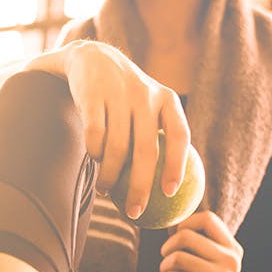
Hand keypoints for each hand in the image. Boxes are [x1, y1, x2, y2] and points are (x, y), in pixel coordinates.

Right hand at [33, 40, 189, 218]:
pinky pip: (94, 137)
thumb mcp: (149, 107)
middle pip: (146, 150)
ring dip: (110, 177)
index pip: (179, 135)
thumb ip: (159, 138)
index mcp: (167, 99)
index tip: (169, 194)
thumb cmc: (126, 98)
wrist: (93, 59)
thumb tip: (169, 192)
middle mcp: (146, 95)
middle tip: (135, 213)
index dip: (176, 166)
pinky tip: (94, 163)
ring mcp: (118, 94)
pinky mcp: (93, 96)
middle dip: (140, 187)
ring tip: (106, 191)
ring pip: (117, 148)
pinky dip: (94, 154)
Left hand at [159, 211, 243, 271]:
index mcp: (231, 247)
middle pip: (186, 236)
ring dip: (165, 266)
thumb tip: (171, 222)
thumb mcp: (207, 264)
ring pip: (180, 258)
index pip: (206, 219)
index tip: (174, 240)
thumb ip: (195, 244)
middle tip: (164, 260)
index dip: (183, 224)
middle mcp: (231, 260)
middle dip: (167, 248)